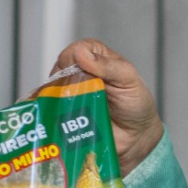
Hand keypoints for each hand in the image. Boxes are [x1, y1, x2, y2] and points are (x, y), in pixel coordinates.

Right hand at [53, 39, 162, 175]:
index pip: (77, 49)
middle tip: (79, 96)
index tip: (80, 73)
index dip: (75, 59)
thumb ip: (108, 66)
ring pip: (52, 90)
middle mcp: (79, 74)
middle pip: (61, 69)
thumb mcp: (129, 80)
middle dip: (66, 82)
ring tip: (73, 112)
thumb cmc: (136, 104)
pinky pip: (51, 111)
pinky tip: (61, 121)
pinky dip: (53, 115)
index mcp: (96, 58)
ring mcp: (69, 94)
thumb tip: (81, 53)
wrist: (136, 137)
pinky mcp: (64, 114)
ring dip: (59, 100)